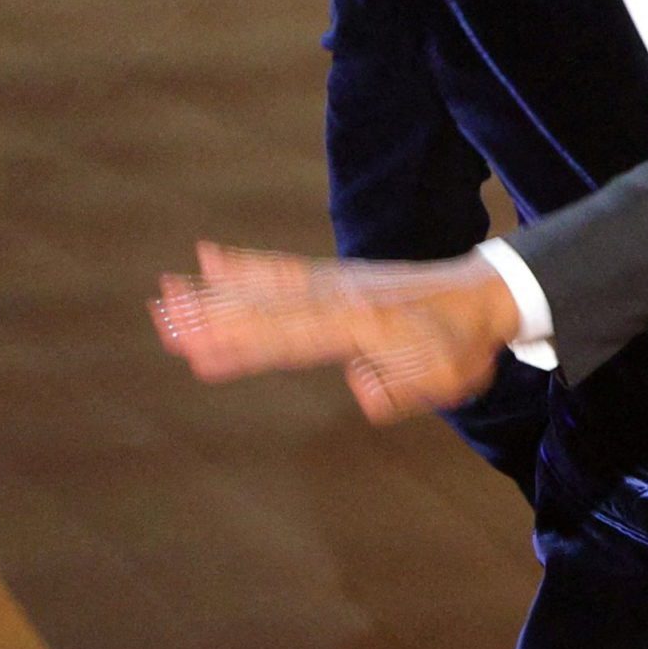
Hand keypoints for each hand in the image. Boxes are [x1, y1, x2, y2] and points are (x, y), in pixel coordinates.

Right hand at [152, 241, 520, 423]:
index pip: (292, 339)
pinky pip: (284, 270)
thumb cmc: (464, 345)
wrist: (484, 294)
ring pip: (266, 287)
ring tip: (168, 292)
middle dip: (214, 319)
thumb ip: (400, 390)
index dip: (244, 346)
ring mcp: (337, 283)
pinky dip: (246, 265)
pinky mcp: (336, 278)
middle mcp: (342, 297)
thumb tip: (361, 390)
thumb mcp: (443, 380)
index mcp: (364, 325)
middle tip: (163, 322)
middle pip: (267, 310)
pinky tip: (210, 258)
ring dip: (216, 292)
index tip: (200, 353)